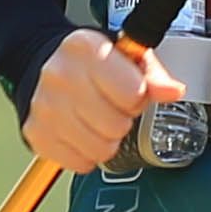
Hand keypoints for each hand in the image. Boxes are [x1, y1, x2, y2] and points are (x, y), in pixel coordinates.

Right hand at [21, 26, 183, 171]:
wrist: (44, 67)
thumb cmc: (90, 64)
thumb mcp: (125, 58)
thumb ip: (152, 75)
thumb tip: (173, 91)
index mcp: (87, 48)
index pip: (133, 92)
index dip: (138, 97)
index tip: (129, 91)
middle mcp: (60, 75)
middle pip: (116, 125)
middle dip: (122, 120)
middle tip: (112, 108)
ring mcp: (45, 106)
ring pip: (100, 149)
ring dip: (106, 140)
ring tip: (97, 120)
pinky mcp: (37, 133)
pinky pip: (80, 163)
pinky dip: (86, 153)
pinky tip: (82, 132)